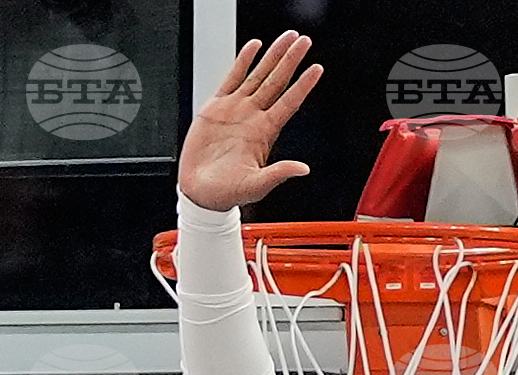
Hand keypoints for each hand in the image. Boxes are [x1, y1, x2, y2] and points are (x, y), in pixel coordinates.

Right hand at [178, 33, 322, 211]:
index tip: (316, 69)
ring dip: (272, 56)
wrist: (200, 192)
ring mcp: (236, 111)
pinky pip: (232, 78)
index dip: (303, 86)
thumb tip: (303, 169)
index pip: (289, 103)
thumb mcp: (257, 186)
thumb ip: (279, 174)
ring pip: (258, 75)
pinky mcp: (217, 108)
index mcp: (264, 134)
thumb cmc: (228, 193)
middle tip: (304, 41)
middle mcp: (253, 118)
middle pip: (277, 82)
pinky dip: (243, 61)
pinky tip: (254, 47)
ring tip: (286, 38)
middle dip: (290, 61)